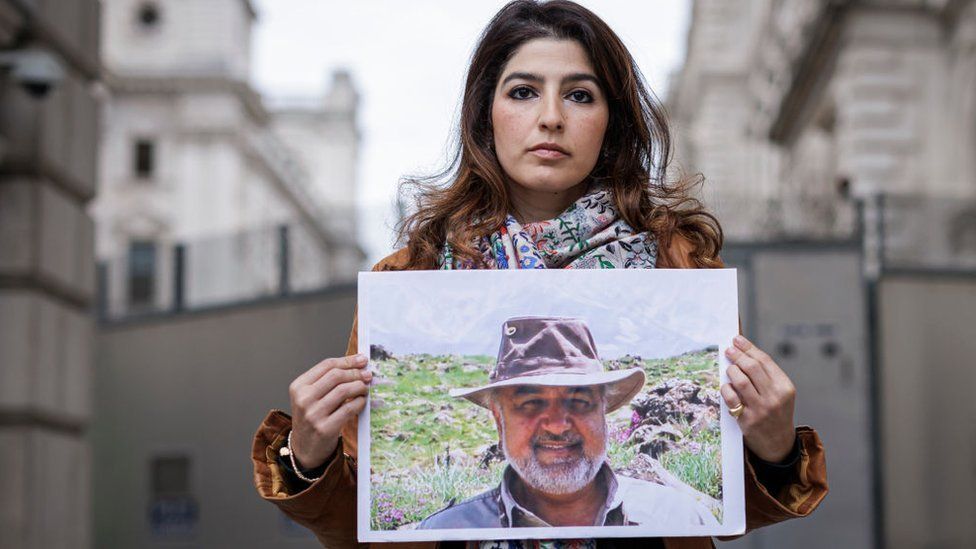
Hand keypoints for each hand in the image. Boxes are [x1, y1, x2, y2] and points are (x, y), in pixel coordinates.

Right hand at [288, 354, 371, 469]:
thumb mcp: (311, 396)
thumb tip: (357, 364)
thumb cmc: (312, 417)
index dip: (348, 360)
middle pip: (336, 376)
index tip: (362, 359)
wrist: (304, 448)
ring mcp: (313, 414)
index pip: (327, 365)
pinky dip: (359, 402)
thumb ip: (328, 381)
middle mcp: (303, 399)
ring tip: (365, 388)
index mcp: (298, 386)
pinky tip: (362, 401)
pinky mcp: (325, 428)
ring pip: (343, 391)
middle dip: (356, 373)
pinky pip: (349, 409)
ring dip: (359, 387)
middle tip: (368, 375)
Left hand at [721, 335, 796, 462]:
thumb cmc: (777, 412)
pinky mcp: (747, 420)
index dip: (748, 348)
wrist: (779, 443)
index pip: (764, 361)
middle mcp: (775, 397)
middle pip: (751, 368)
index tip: (737, 340)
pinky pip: (731, 399)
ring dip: (731, 371)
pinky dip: (726, 389)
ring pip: (740, 381)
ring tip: (729, 368)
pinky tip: (727, 386)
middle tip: (729, 350)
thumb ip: (765, 375)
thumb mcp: (780, 393)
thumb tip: (742, 352)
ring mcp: (761, 409)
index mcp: (785, 387)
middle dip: (737, 355)